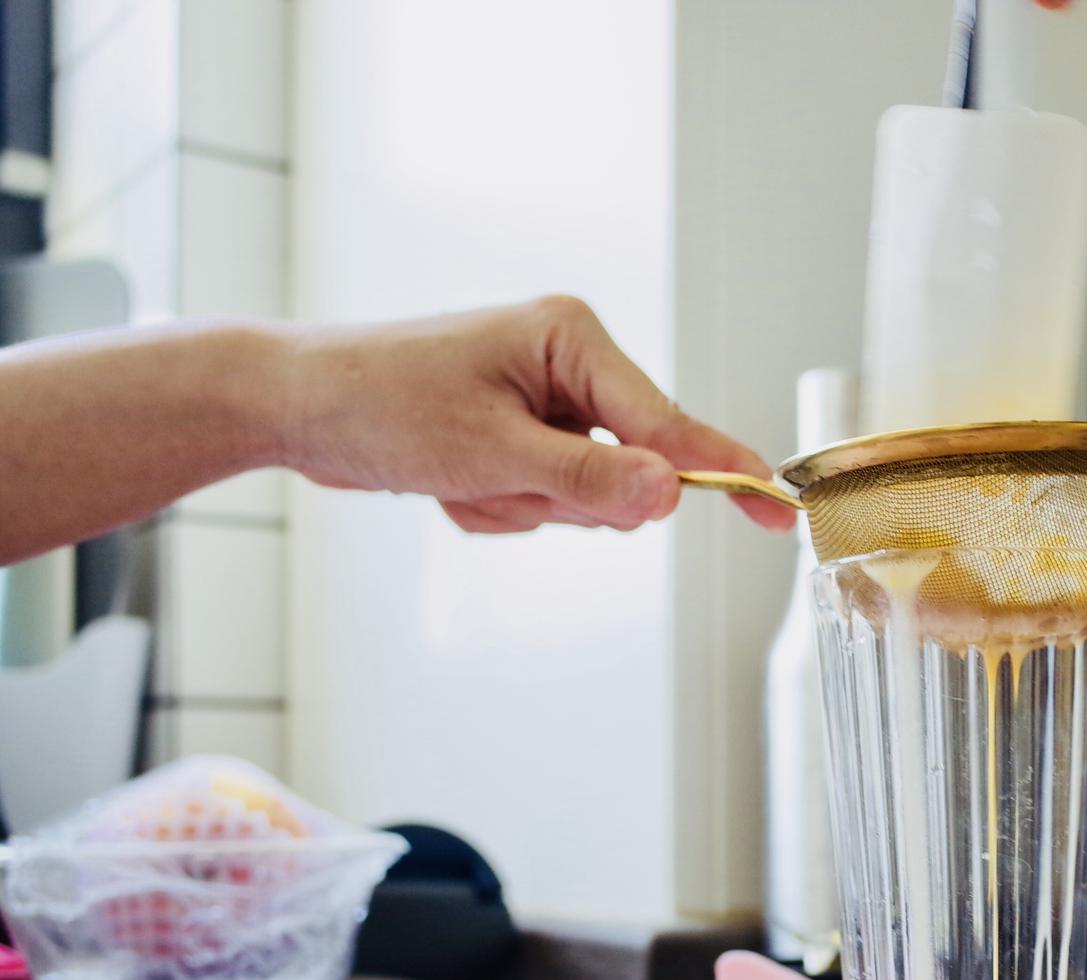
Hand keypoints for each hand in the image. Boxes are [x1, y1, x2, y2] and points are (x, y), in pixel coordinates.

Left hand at [279, 297, 791, 533]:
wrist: (292, 406)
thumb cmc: (378, 404)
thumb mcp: (490, 455)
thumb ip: (589, 481)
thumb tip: (672, 496)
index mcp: (573, 339)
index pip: (670, 426)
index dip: (724, 477)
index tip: (776, 515)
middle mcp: (570, 362)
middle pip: (629, 471)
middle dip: (562, 497)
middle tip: (492, 478)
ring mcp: (548, 400)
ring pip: (586, 497)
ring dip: (523, 505)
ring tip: (459, 474)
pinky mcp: (524, 433)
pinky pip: (546, 502)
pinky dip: (500, 507)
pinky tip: (450, 480)